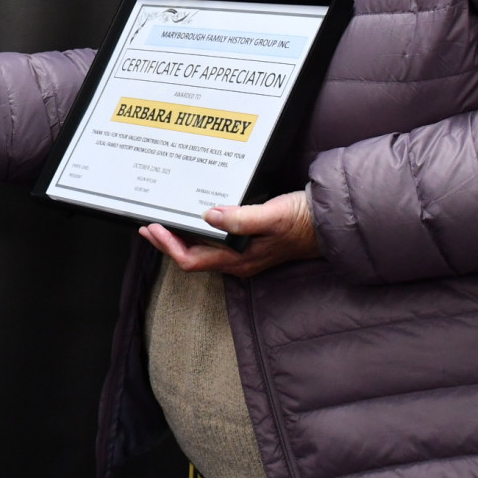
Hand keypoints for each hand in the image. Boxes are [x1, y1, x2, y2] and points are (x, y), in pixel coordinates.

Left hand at [138, 190, 318, 277]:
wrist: (330, 224)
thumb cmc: (303, 221)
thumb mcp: (273, 216)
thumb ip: (242, 218)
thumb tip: (209, 215)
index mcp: (239, 260)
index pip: (192, 260)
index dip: (169, 246)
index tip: (153, 228)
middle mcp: (237, 262)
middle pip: (192, 258)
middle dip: (167, 243)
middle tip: (147, 227)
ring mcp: (243, 256)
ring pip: (202, 253)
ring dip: (180, 239)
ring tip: (163, 224)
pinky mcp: (249, 246)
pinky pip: (214, 245)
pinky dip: (197, 233)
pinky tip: (195, 219)